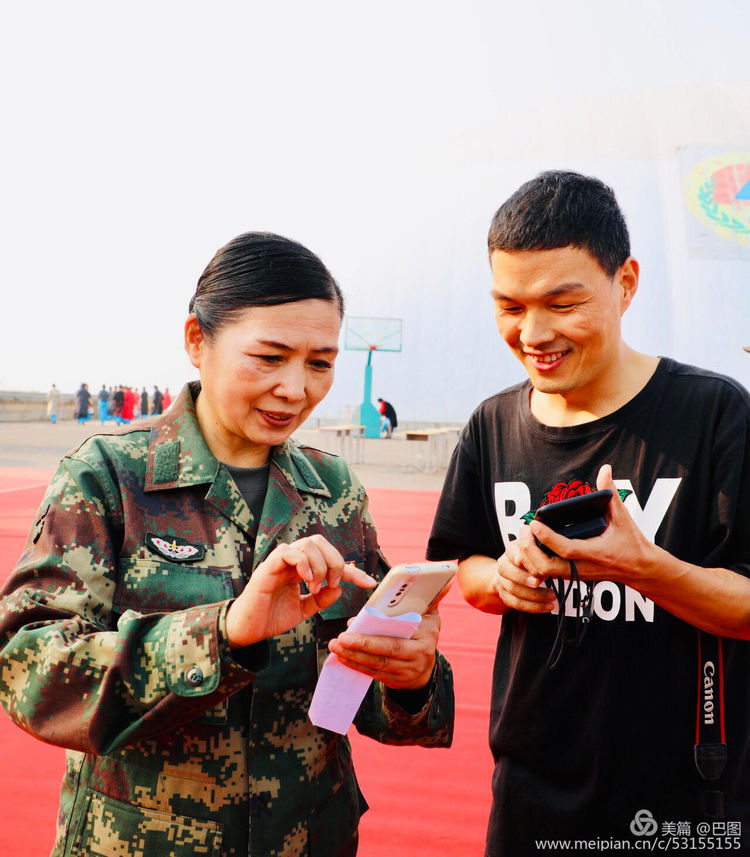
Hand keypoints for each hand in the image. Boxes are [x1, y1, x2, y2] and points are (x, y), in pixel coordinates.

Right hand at [225, 535, 375, 647]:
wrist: (246, 631)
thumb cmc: (270, 618)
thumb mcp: (303, 610)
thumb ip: (322, 599)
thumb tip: (339, 588)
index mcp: (301, 569)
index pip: (331, 561)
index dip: (353, 570)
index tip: (370, 583)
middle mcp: (292, 561)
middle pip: (320, 542)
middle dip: (335, 560)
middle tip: (334, 582)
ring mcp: (280, 562)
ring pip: (308, 544)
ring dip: (321, 565)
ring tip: (317, 587)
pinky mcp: (267, 567)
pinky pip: (288, 552)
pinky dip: (303, 562)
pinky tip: (308, 580)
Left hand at [327, 602, 444, 689]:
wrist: (425, 670)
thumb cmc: (423, 634)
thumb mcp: (430, 616)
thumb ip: (432, 598)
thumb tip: (445, 580)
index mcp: (426, 637)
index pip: (402, 632)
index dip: (380, 629)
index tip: (360, 619)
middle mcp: (417, 657)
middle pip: (388, 650)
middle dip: (363, 644)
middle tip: (342, 637)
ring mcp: (405, 672)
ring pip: (377, 664)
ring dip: (354, 656)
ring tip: (336, 645)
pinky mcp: (394, 682)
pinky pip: (372, 673)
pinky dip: (356, 665)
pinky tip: (342, 657)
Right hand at [493, 530, 557, 612]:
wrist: (511, 572)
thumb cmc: (529, 558)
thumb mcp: (534, 546)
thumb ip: (537, 542)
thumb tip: (538, 530)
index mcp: (511, 550)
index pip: (510, 551)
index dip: (516, 555)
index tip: (522, 560)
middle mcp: (503, 565)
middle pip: (507, 571)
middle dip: (523, 577)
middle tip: (540, 581)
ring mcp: (503, 582)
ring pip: (513, 590)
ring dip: (533, 595)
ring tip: (552, 596)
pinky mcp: (506, 596)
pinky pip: (516, 604)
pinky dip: (532, 607)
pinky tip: (547, 607)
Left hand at [526, 464, 652, 582]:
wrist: (641, 570)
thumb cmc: (632, 543)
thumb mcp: (623, 517)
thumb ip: (610, 493)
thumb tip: (605, 470)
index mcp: (596, 553)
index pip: (566, 548)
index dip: (547, 537)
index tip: (534, 522)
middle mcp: (583, 567)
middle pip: (546, 567)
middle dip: (530, 549)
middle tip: (525, 528)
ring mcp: (576, 574)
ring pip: (543, 573)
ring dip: (529, 556)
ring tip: (525, 535)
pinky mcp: (572, 576)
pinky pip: (547, 574)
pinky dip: (534, 563)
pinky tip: (530, 546)